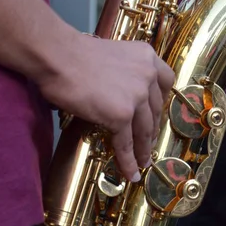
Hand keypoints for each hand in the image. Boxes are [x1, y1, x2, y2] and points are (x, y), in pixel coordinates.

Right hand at [39, 36, 174, 181]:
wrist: (59, 56)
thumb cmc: (75, 53)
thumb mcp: (112, 54)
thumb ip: (125, 71)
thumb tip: (121, 92)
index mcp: (146, 57)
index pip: (166, 81)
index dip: (161, 101)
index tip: (156, 113)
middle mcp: (147, 76)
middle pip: (155, 110)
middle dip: (152, 129)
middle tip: (148, 142)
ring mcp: (136, 96)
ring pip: (144, 130)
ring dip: (143, 149)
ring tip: (143, 162)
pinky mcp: (121, 115)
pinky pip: (126, 143)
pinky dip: (129, 160)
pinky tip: (131, 172)